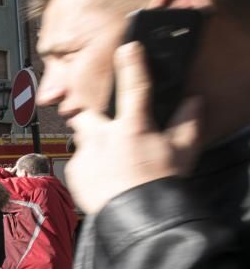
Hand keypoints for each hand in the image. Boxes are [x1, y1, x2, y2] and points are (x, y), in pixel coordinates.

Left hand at [65, 42, 203, 214]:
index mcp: (133, 127)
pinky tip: (104, 180)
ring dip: (92, 146)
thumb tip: (195, 102)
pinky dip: (89, 169)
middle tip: (104, 127)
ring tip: (110, 164)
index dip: (132, 64)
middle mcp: (104, 137)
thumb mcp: (182, 154)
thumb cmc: (160, 187)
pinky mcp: (74, 174)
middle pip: (85, 113)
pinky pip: (78, 165)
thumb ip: (187, 124)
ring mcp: (85, 155)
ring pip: (82, 141)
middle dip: (89, 115)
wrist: (137, 221)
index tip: (128, 47)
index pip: (134, 87)